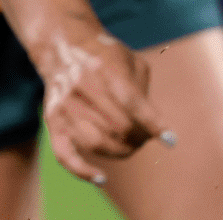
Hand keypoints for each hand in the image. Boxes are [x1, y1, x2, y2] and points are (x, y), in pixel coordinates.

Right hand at [31, 25, 171, 184]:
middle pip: (119, 126)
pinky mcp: (52, 119)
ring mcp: (65, 104)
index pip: (131, 101)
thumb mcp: (131, 59)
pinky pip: (64, 153)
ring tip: (129, 145)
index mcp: (104, 66)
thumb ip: (143, 91)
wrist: (61, 45)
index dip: (153, 123)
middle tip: (145, 136)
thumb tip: (151, 126)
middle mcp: (82, 85)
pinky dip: (82, 171)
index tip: (170, 140)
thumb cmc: (104, 54)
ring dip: (121, 151)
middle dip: (140, 138)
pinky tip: (101, 178)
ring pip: (98, 143)